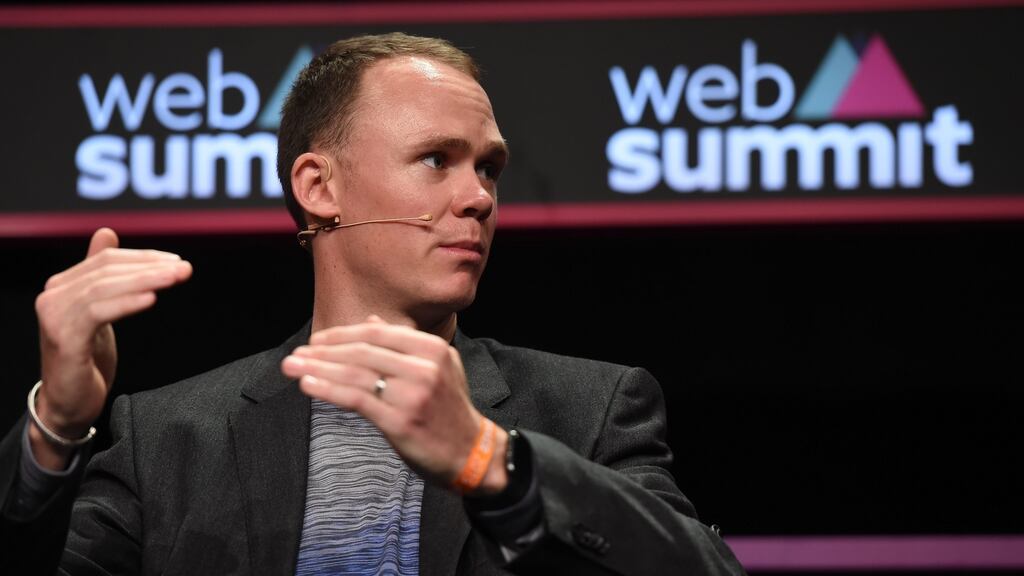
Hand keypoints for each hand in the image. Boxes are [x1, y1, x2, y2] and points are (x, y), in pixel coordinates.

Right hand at [30, 228, 191, 467]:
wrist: (68, 404)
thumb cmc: (86, 357)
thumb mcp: (98, 311)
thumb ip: (101, 275)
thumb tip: (107, 232)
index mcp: (62, 286)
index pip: (106, 260)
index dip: (143, 257)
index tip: (176, 261)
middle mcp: (53, 296)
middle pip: (106, 270)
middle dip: (150, 267)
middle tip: (184, 268)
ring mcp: (55, 317)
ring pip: (104, 288)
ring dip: (144, 280)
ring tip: (175, 278)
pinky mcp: (64, 339)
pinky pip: (98, 313)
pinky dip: (126, 303)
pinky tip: (152, 299)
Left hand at [281, 318, 507, 493]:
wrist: (471, 453)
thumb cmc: (449, 411)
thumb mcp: (438, 368)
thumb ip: (404, 344)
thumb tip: (372, 319)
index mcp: (433, 348)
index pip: (377, 332)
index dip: (342, 334)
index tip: (316, 341)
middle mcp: (424, 366)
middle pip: (362, 350)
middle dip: (322, 351)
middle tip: (295, 355)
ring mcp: (413, 393)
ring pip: (355, 373)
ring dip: (318, 369)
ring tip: (292, 368)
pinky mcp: (400, 420)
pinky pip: (356, 399)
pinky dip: (328, 389)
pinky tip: (308, 385)